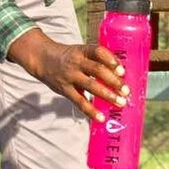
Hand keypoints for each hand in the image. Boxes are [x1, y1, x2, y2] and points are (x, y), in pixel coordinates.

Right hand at [6, 29, 129, 121]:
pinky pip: (79, 101)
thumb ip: (97, 60)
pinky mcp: (64, 89)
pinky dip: (91, 110)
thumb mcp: (80, 51)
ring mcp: (70, 76)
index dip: (110, 60)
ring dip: (107, 95)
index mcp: (82, 50)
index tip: (122, 70)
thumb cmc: (69, 56)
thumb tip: (120, 74)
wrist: (42, 58)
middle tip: (127, 91)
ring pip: (91, 86)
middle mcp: (76, 62)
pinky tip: (101, 117)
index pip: (98, 52)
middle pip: (97, 70)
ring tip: (120, 103)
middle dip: (114, 81)